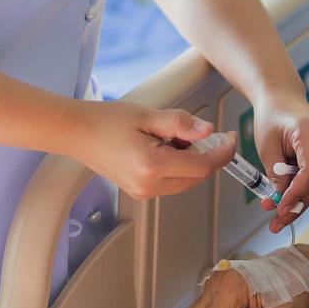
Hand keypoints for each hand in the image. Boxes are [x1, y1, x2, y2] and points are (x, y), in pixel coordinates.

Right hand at [75, 101, 235, 200]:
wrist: (77, 132)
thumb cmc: (107, 121)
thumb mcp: (148, 115)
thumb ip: (181, 123)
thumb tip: (209, 130)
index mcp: (152, 166)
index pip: (203, 166)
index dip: (223, 152)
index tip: (230, 137)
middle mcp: (149, 185)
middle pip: (198, 176)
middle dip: (205, 154)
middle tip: (191, 131)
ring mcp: (144, 192)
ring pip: (187, 181)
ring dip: (191, 160)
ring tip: (168, 137)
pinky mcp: (141, 191)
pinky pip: (173, 182)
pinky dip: (178, 166)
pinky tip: (162, 148)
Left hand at [253, 93, 308, 232]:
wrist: (284, 101)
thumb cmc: (272, 119)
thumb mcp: (266, 146)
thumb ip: (274, 174)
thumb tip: (279, 203)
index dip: (296, 193)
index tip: (279, 210)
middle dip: (296, 206)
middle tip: (275, 224)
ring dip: (301, 201)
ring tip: (276, 207)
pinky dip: (308, 193)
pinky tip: (290, 192)